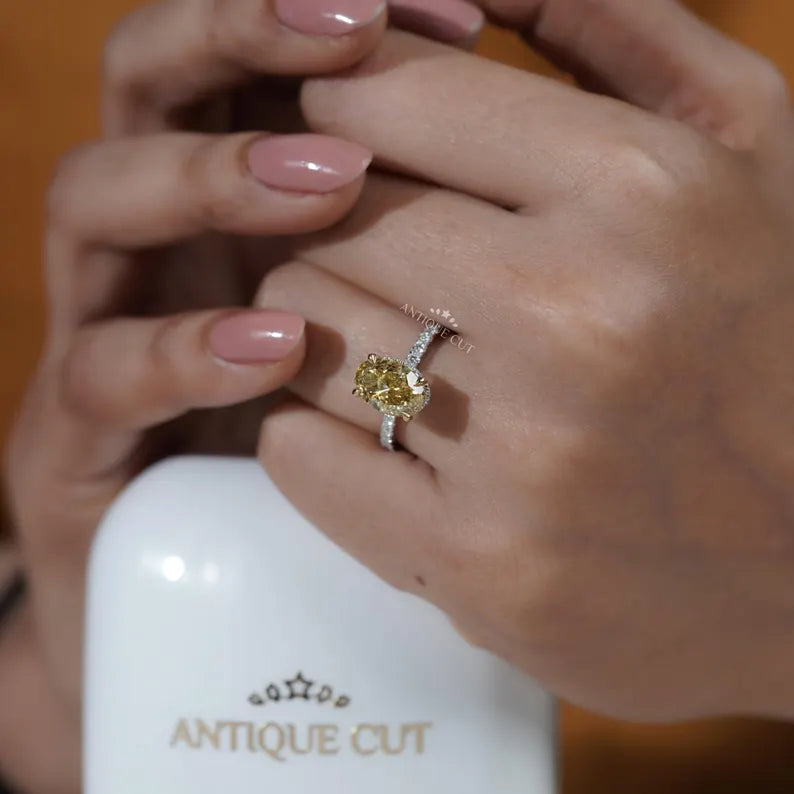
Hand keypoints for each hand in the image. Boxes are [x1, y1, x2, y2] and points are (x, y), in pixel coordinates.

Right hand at [1, 1, 484, 789]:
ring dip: (207, 176)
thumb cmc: (356, 439)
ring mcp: (110, 325)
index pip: (257, 54)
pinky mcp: (74, 433)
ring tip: (322, 183)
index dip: (329, 14)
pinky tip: (273, 345)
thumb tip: (528, 128)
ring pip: (100, 199)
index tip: (452, 7)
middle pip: (156, 84)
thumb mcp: (409, 318)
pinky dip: (181, 347)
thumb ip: (447, 227)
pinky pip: (102, 370)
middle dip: (247, 40)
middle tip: (354, 30)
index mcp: (240, 191)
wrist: (237, 581)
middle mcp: (166, 239)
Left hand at [252, 1, 793, 721]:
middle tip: (369, 249)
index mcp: (647, 192)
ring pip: (299, 329)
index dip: (346, 110)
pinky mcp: (483, 572)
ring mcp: (525, 461)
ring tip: (385, 338)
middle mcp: (578, 321)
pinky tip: (371, 428)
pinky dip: (305, 428)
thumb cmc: (785, 339)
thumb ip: (616, 24)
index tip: (355, 136)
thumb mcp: (754, 146)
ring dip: (314, 321)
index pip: (381, 98)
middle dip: (326, 221)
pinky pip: (298, 454)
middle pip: (326, 219)